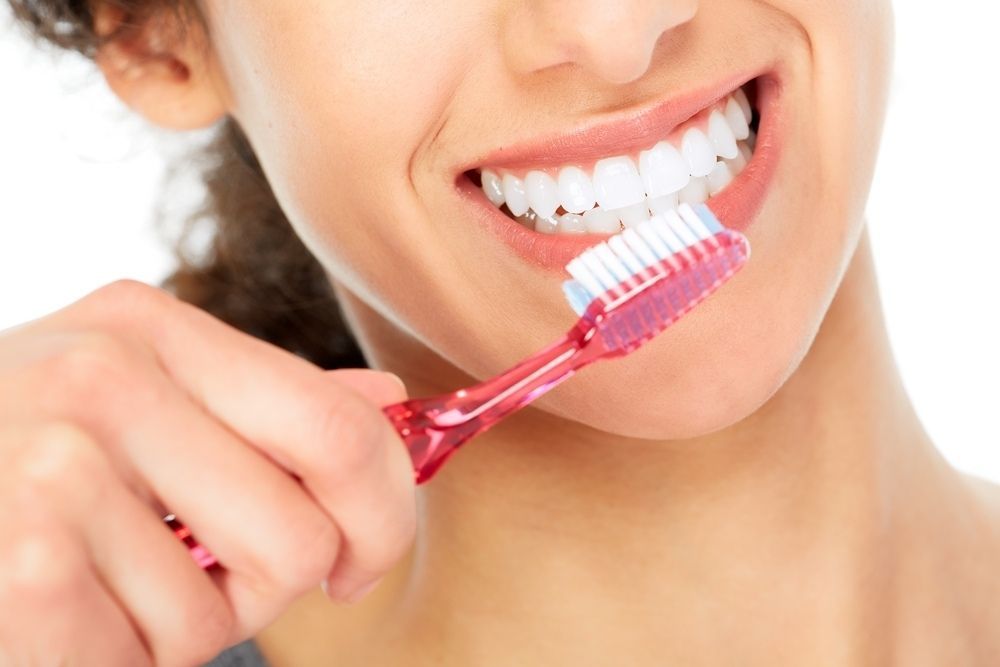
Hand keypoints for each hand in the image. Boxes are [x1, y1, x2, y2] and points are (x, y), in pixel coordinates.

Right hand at [0, 280, 416, 665]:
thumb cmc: (16, 455)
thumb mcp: (140, 398)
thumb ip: (266, 406)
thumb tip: (388, 401)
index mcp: (152, 327)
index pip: (341, 429)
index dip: (382, 514)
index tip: (357, 560)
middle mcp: (105, 376)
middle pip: (302, 535)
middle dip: (272, 587)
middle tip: (206, 578)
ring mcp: (52, 463)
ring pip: (221, 612)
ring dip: (177, 629)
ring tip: (105, 585)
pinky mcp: (20, 560)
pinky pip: (141, 655)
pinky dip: (112, 658)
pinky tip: (57, 613)